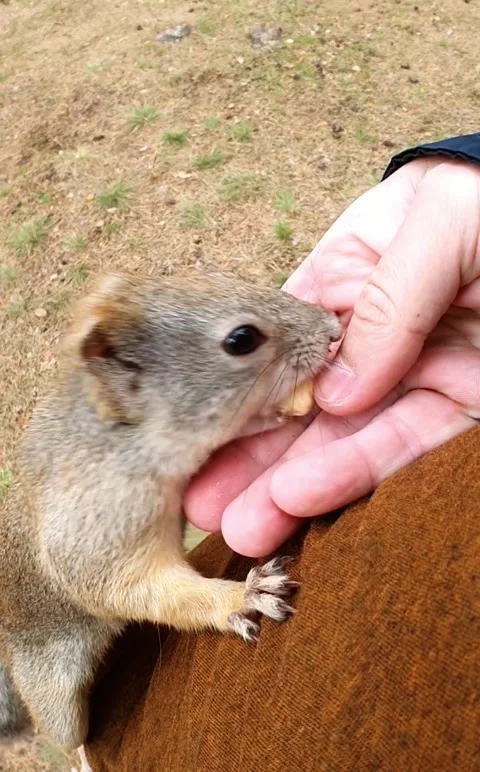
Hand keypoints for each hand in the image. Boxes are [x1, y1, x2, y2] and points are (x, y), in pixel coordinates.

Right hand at [185, 157, 479, 555]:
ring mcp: (415, 375)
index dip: (238, 393)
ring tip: (238, 530)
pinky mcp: (461, 406)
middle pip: (298, 404)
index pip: (278, 344)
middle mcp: (373, 335)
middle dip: (250, 458)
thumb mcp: (437, 221)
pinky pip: (405, 448)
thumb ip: (384, 298)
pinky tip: (302, 505)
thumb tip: (336, 392)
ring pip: (343, 439)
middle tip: (202, 508)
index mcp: (349, 277)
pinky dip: (357, 478)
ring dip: (289, 487)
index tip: (199, 437)